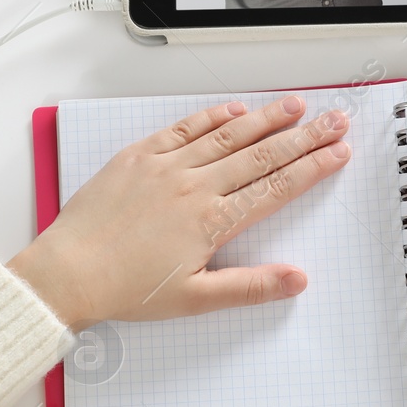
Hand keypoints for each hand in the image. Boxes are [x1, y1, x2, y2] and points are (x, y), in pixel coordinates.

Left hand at [7, 96, 350, 330]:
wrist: (67, 273)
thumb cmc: (125, 289)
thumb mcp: (194, 301)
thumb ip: (250, 287)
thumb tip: (296, 280)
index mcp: (212, 221)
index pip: (276, 187)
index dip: (313, 168)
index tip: (339, 152)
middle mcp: (194, 186)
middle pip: (263, 155)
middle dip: (305, 137)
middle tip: (335, 121)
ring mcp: (166, 167)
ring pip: (228, 135)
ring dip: (266, 119)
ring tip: (296, 106)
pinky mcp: (138, 157)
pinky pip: (184, 129)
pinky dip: (212, 117)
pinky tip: (234, 110)